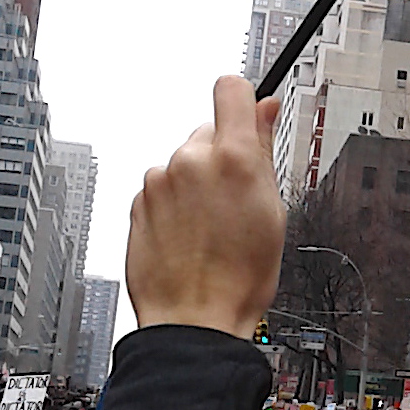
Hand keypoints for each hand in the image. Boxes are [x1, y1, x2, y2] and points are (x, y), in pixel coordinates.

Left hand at [127, 77, 285, 338]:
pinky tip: (189, 236)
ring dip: (196, 183)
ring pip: (184, 162)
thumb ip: (263, 151)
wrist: (194, 320)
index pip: (231, 89)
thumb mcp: (272, 211)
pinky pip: (162, 188)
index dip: (243, 100)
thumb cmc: (239, 278)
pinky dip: (175, 204)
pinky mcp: (137, 201)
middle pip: (208, 131)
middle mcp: (191, 160)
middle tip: (236, 199)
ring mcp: (159, 181)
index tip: (248, 116)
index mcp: (233, 158)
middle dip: (222, 155)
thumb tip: (265, 110)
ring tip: (211, 227)